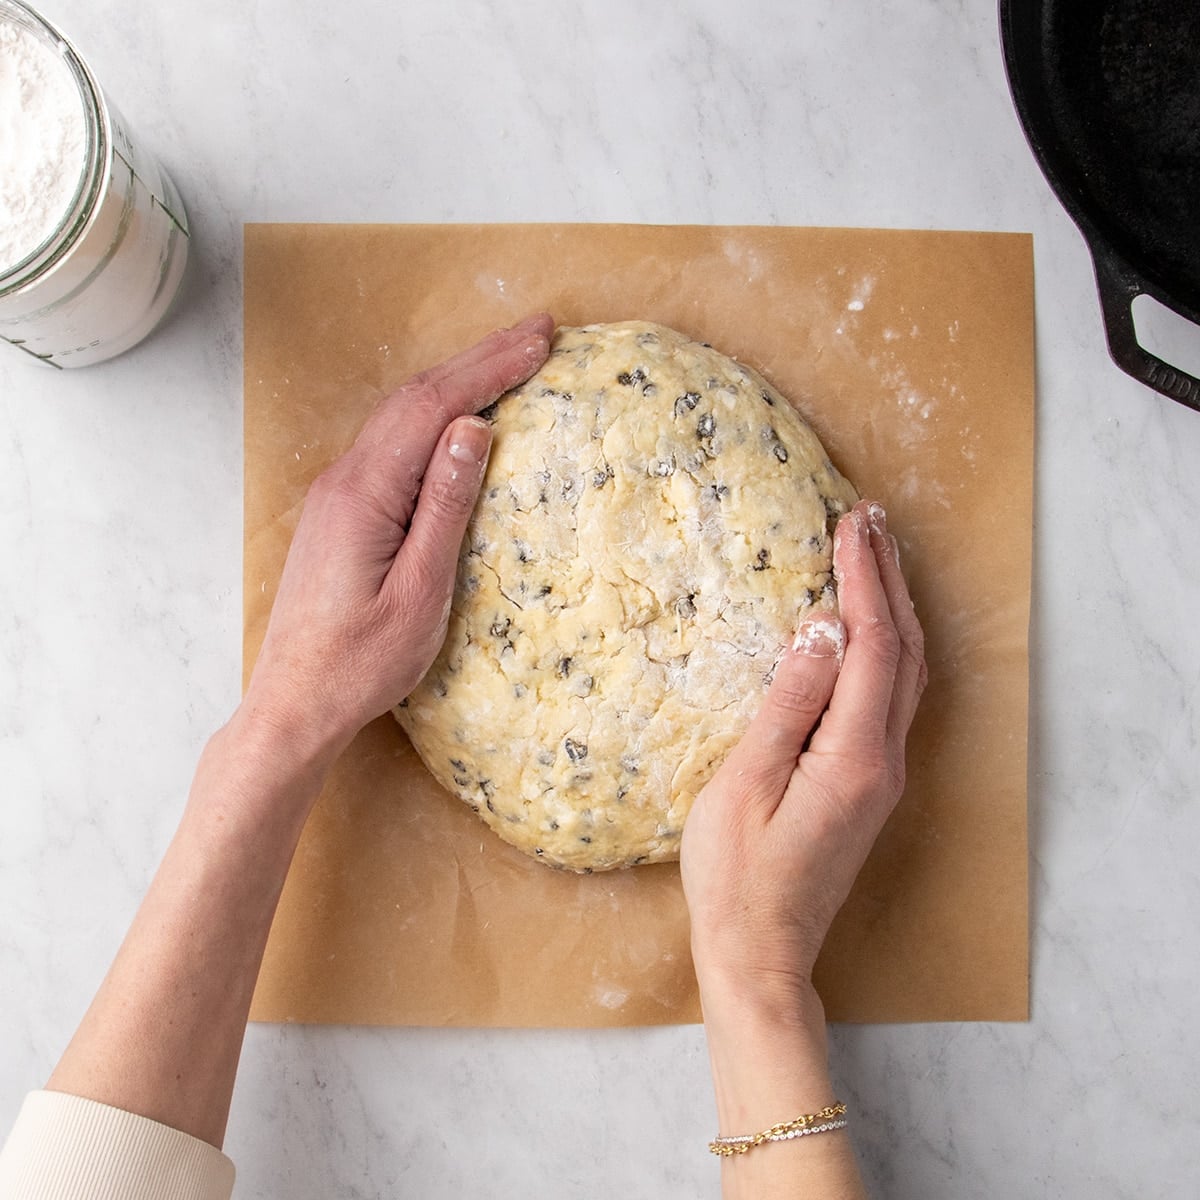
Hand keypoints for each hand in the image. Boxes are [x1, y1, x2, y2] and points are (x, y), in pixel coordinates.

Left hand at [244, 313, 554, 754]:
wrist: (294, 704)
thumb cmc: (359, 664)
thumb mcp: (417, 592)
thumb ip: (443, 507)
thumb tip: (473, 428)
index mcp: (364, 493)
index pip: (432, 408)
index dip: (489, 367)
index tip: (541, 339)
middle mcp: (344, 480)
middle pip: (414, 399)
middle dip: (478, 360)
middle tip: (538, 332)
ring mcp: (337, 494)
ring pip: (401, 417)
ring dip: (456, 382)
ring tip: (509, 360)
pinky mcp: (341, 512)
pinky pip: (392, 443)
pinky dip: (433, 415)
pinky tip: (459, 417)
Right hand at [681, 500, 926, 1012]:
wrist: (760, 952)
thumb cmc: (738, 876)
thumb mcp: (745, 785)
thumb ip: (788, 703)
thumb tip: (821, 628)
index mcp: (855, 756)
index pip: (873, 645)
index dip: (864, 579)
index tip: (849, 524)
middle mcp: (885, 761)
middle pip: (905, 651)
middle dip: (889, 579)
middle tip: (870, 520)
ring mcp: (883, 775)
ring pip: (908, 673)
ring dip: (895, 608)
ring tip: (875, 555)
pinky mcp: (870, 784)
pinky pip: (894, 697)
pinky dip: (889, 646)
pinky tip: (870, 629)